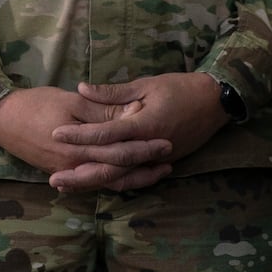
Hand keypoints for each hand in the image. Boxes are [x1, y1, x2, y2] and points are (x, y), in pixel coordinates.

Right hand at [0, 85, 172, 190]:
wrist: (2, 119)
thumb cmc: (37, 104)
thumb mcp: (74, 102)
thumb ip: (104, 112)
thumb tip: (134, 114)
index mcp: (78, 148)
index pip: (119, 152)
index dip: (145, 148)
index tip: (168, 141)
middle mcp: (74, 165)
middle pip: (116, 171)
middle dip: (144, 166)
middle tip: (169, 158)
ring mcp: (68, 171)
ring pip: (106, 180)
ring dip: (132, 177)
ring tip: (157, 171)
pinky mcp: (63, 170)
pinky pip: (93, 180)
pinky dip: (113, 179)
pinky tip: (129, 176)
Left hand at [48, 72, 228, 191]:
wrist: (217, 102)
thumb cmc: (182, 88)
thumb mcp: (147, 84)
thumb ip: (113, 93)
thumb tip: (82, 89)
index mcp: (145, 123)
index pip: (106, 133)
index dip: (79, 134)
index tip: (55, 133)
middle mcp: (149, 146)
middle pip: (110, 165)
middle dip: (80, 173)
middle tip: (53, 178)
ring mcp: (157, 158)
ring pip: (121, 176)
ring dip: (93, 182)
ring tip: (68, 186)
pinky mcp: (162, 162)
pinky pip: (135, 176)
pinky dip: (115, 182)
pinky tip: (97, 184)